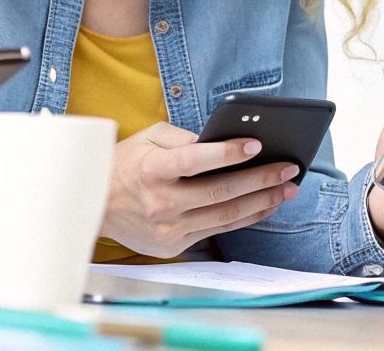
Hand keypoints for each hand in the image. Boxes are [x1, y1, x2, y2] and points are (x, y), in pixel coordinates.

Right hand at [100, 122, 299, 257]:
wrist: (94, 205)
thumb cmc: (125, 163)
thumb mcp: (148, 138)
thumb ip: (183, 138)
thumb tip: (222, 143)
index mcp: (151, 171)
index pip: (194, 162)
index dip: (226, 154)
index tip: (256, 145)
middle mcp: (160, 203)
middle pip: (220, 192)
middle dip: (260, 180)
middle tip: (289, 169)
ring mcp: (168, 229)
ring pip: (225, 216)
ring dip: (262, 201)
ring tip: (287, 188)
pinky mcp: (174, 246)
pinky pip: (218, 230)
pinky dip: (244, 217)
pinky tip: (264, 205)